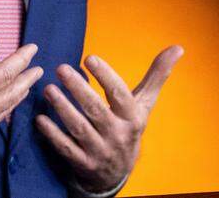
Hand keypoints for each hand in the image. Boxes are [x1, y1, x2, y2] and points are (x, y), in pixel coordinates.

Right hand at [0, 11, 42, 167]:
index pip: (4, 73)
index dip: (20, 59)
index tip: (33, 49)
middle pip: (10, 95)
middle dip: (26, 81)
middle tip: (38, 71)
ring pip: (3, 114)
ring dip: (16, 99)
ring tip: (24, 89)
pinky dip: (0, 117)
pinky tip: (0, 113)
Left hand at [35, 46, 183, 193]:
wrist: (119, 171)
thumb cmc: (128, 126)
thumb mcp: (143, 104)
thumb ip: (156, 76)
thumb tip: (178, 47)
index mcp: (132, 117)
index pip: (120, 94)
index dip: (105, 76)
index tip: (89, 58)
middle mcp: (118, 135)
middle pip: (96, 110)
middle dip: (78, 89)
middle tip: (61, 68)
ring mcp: (100, 150)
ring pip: (79, 128)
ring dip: (63, 108)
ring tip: (49, 89)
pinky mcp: (83, 163)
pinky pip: (66, 148)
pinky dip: (52, 134)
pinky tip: (41, 118)